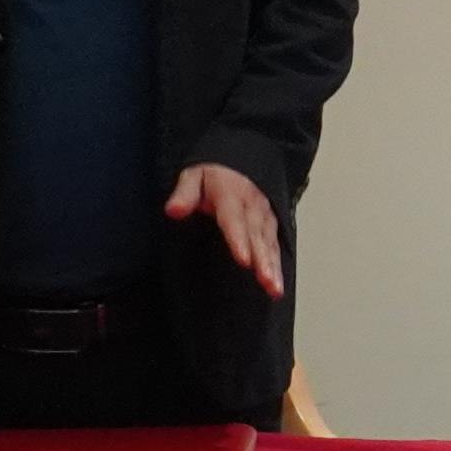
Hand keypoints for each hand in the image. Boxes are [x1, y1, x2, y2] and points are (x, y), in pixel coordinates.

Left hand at [164, 164, 285, 299]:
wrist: (235, 162)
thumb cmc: (211, 175)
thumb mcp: (193, 176)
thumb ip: (184, 194)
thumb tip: (173, 211)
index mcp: (230, 194)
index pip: (234, 219)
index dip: (239, 240)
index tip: (244, 259)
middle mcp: (251, 205)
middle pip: (256, 235)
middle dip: (262, 259)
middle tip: (266, 281)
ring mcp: (263, 214)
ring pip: (269, 242)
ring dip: (273, 265)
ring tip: (274, 288)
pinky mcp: (269, 222)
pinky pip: (274, 243)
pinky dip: (277, 263)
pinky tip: (277, 282)